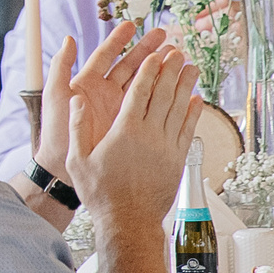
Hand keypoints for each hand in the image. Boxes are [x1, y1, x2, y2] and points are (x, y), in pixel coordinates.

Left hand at [33, 20, 167, 173]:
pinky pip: (146, 104)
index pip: (106, 55)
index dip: (119, 40)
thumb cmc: (55, 132)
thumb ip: (60, 67)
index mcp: (87, 83)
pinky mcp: (127, 122)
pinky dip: (160, 94)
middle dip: (147, 50)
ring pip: (141, 82)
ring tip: (176, 55)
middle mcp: (105, 92)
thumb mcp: (55, 96)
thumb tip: (68, 39)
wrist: (62, 167)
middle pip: (129, 65)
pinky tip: (175, 85)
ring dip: (158, 68)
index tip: (132, 25)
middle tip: (165, 36)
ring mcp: (118, 107)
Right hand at [63, 37, 198, 225]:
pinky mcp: (177, 160)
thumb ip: (78, 127)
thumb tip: (77, 99)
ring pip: (179, 108)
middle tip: (177, 51)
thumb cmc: (100, 192)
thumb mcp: (78, 159)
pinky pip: (187, 129)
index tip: (154, 54)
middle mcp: (150, 135)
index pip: (139, 92)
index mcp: (125, 131)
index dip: (148, 71)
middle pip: (164, 94)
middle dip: (170, 70)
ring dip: (185, 85)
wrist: (128, 221)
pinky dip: (192, 112)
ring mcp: (166, 147)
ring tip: (191, 67)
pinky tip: (196, 99)